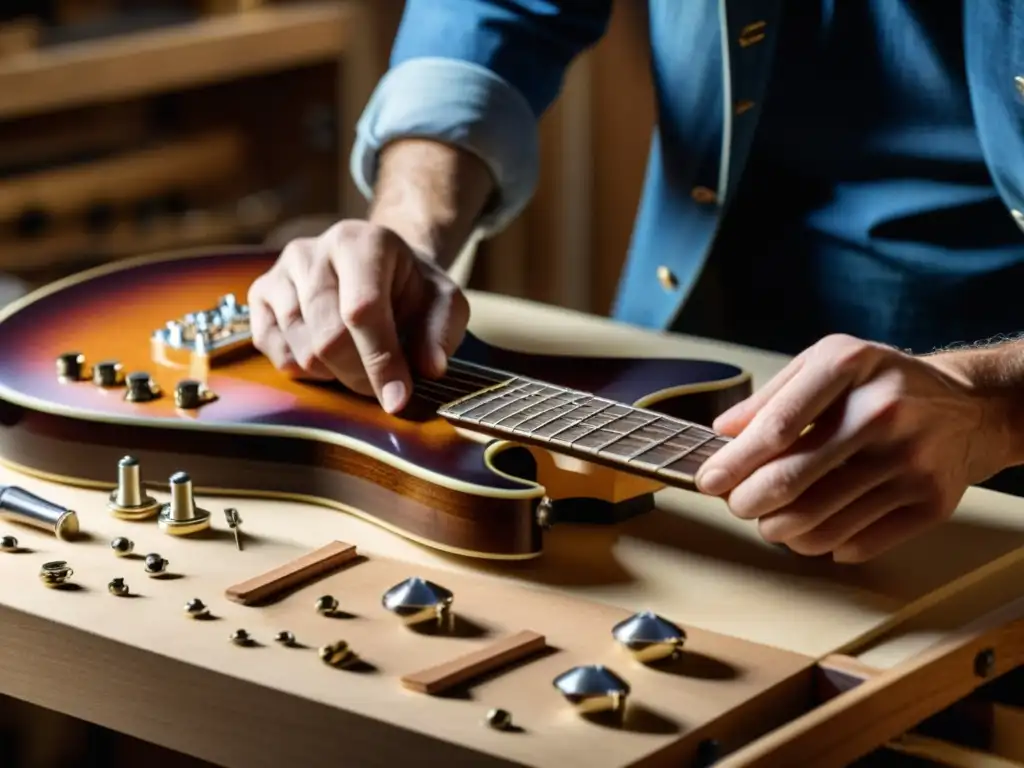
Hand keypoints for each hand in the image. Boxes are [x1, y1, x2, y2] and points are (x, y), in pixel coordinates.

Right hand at [247, 220, 469, 412]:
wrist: (375, 264)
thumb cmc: (410, 288)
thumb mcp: (443, 302)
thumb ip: (441, 332)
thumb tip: (429, 368)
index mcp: (363, 242)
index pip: (363, 310)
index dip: (381, 361)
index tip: (397, 399)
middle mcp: (314, 251)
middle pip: (327, 338)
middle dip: (359, 376)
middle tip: (381, 386)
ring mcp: (281, 271)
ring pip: (301, 352)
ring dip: (334, 374)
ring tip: (358, 359)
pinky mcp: (260, 293)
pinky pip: (275, 352)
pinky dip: (305, 369)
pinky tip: (329, 355)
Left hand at [693, 334, 1004, 562]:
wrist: (969, 407)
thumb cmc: (883, 383)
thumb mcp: (828, 362)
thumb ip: (772, 396)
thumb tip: (722, 433)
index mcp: (848, 368)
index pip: (776, 427)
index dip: (733, 463)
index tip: (708, 481)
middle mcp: (882, 413)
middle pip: (790, 481)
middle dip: (746, 503)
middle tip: (737, 504)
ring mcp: (910, 462)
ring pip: (817, 523)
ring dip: (778, 530)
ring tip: (772, 519)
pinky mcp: (930, 503)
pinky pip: (856, 544)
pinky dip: (822, 545)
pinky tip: (816, 528)